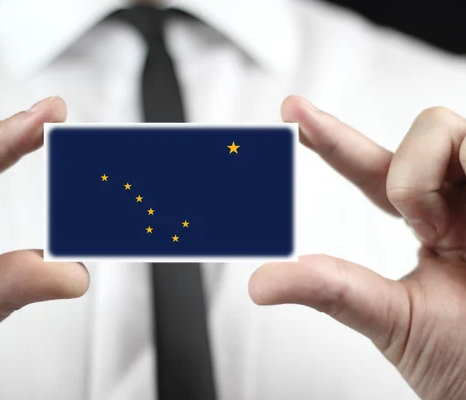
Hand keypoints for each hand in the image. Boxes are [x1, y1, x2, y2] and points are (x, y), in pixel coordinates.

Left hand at [250, 96, 465, 399]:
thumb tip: (260, 283)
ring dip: (428, 178)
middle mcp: (465, 202)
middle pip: (427, 132)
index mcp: (434, 224)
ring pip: (450, 129)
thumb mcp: (394, 319)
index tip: (290, 111)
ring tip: (447, 231)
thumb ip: (333, 290)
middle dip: (407, 172)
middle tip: (419, 224)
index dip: (331, 139)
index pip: (375, 169)